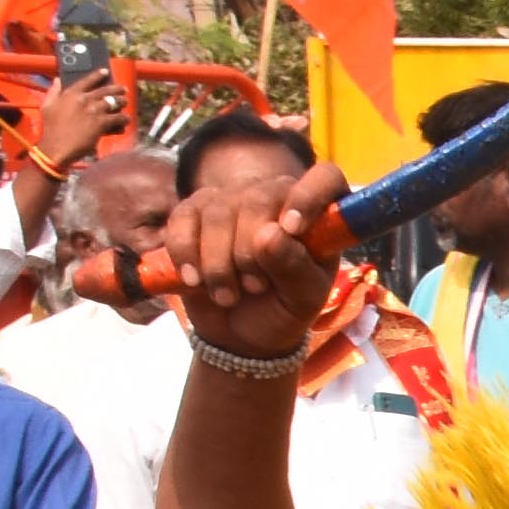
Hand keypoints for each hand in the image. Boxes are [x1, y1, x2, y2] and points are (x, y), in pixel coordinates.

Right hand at [27, 72, 127, 172]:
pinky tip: (126, 119)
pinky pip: (118, 118)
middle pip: (105, 90)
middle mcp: (84, 99)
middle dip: (116, 89)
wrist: (57, 146)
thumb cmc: (50, 128)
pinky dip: (123, 118)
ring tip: (125, 102)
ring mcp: (94, 110)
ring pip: (114, 102)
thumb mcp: (47, 106)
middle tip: (123, 89)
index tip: (106, 71)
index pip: (87, 80)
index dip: (98, 75)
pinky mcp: (102, 123)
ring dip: (122, 102)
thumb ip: (53, 91)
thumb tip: (58, 80)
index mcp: (71, 93)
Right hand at [166, 155, 349, 363]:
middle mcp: (276, 197)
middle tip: (254, 287)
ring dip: (218, 263)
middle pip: (258, 198)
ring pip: (218, 212)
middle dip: (250, 251)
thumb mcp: (302, 299)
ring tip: (228, 296)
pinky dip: (185, 253)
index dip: (309, 196)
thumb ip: (295, 268)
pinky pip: (183, 218)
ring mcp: (232, 199)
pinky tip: (194, 281)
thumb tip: (270, 234)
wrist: (240, 330)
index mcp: (318, 214)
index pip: (324, 179)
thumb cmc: (283, 307)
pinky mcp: (194, 211)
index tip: (292, 229)